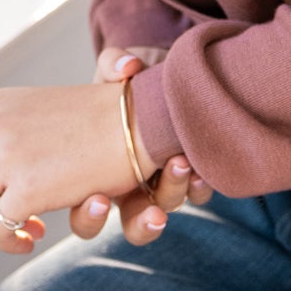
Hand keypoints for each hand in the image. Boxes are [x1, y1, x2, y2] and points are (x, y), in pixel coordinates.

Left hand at [0, 79, 147, 254]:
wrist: (139, 120)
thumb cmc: (100, 120)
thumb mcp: (39, 113)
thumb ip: (8, 134)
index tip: (2, 196)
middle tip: (17, 219)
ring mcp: (4, 158)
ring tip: (28, 230)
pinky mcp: (26, 189)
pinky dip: (10, 241)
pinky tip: (32, 237)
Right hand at [68, 46, 212, 249]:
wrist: (159, 78)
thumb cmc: (125, 88)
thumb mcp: (112, 76)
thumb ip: (113, 65)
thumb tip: (127, 67)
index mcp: (97, 179)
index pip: (87, 217)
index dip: (89, 217)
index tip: (97, 199)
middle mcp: (131, 191)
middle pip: (134, 224)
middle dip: (144, 223)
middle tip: (154, 213)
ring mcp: (162, 184)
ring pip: (169, 206)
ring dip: (176, 193)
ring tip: (182, 165)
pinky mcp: (192, 173)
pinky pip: (198, 189)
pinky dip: (200, 181)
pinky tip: (203, 165)